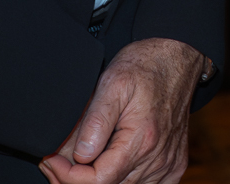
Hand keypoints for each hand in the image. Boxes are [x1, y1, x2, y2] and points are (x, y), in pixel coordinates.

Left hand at [40, 37, 203, 183]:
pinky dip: (122, 180)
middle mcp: (157, 159)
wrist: (177, 59)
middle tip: (56, 160)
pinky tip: (108, 164)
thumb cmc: (145, 67)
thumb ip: (96, 121)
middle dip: (76, 179)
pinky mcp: (173, 167)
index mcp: (142, 140)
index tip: (51, 160)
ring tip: (77, 161)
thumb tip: (80, 155)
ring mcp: (167, 166)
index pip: (97, 181)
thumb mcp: (113, 83)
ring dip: (97, 179)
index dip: (68, 176)